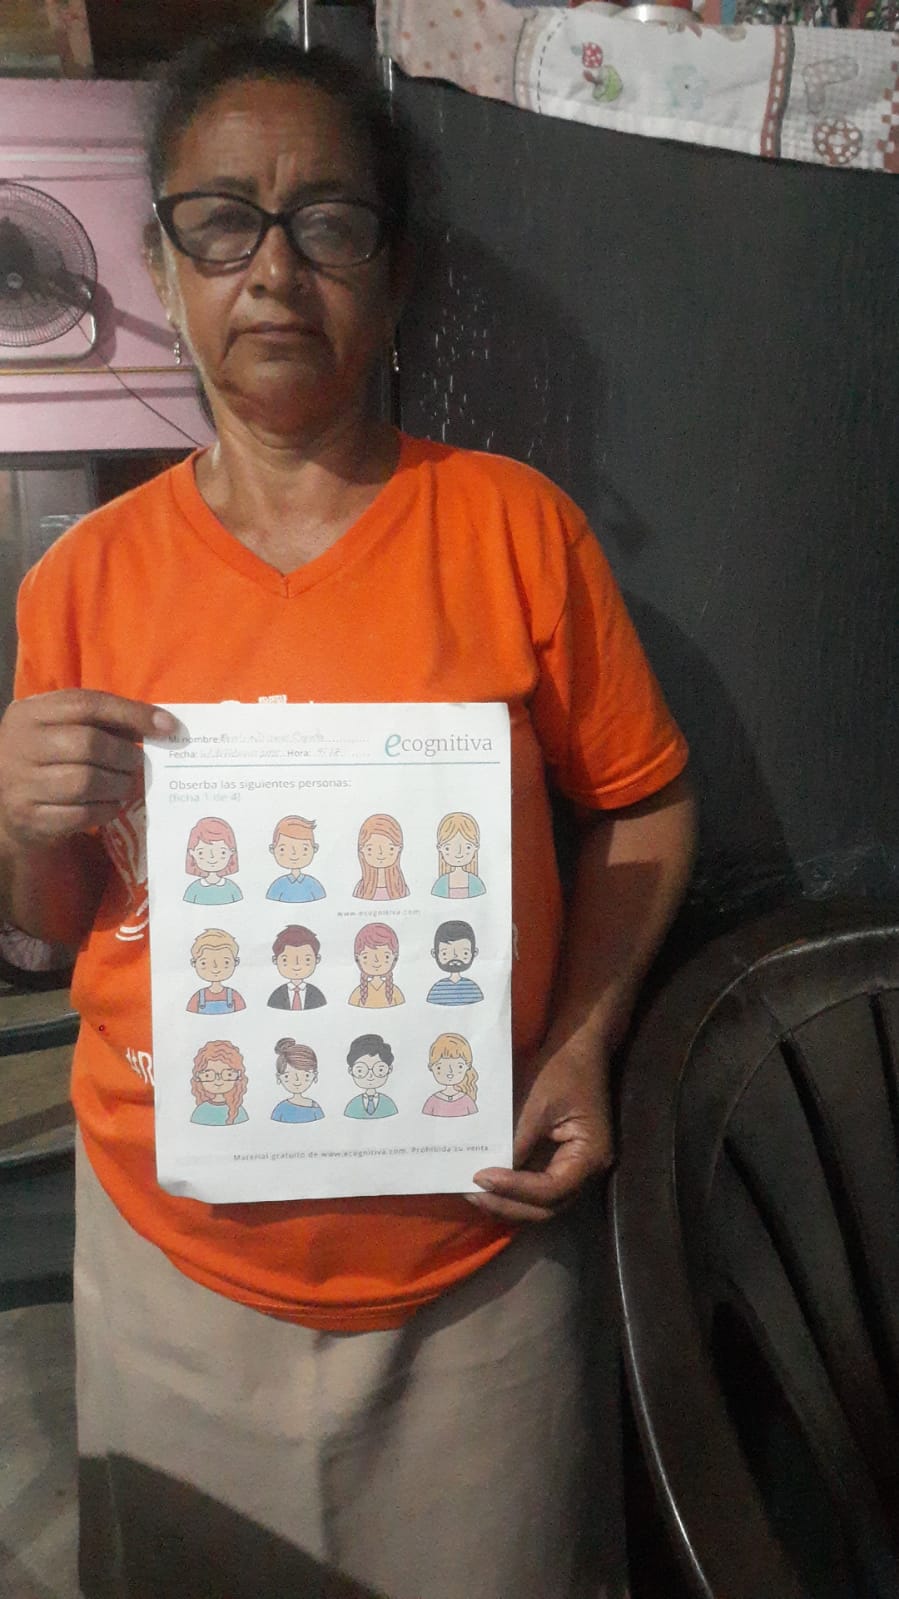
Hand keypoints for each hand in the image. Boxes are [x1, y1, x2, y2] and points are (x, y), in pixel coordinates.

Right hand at [0, 690, 176, 845]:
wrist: (3, 800)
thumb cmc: (44, 757)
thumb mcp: (60, 728)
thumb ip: (100, 722)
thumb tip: (159, 726)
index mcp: (30, 713)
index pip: (86, 704)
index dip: (131, 714)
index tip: (167, 727)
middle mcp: (20, 744)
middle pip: (89, 743)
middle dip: (125, 755)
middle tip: (139, 763)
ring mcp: (22, 783)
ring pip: (86, 781)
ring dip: (119, 784)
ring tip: (127, 784)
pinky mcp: (30, 818)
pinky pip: (82, 814)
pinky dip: (106, 808)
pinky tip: (111, 803)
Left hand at [468, 1028, 614, 1223]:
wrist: (576, 1047)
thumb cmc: (561, 1070)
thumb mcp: (537, 1103)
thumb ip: (518, 1142)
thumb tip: (490, 1175)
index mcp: (590, 1155)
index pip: (552, 1190)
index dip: (516, 1189)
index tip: (482, 1177)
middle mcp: (586, 1171)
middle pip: (547, 1206)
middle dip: (508, 1204)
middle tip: (471, 1193)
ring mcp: (573, 1168)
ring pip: (541, 1203)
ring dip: (508, 1201)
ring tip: (473, 1191)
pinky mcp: (559, 1160)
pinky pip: (536, 1185)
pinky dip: (512, 1188)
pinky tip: (486, 1182)